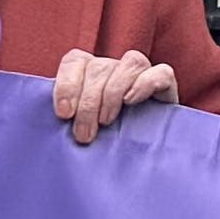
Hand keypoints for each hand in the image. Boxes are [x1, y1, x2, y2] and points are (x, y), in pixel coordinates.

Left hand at [51, 49, 181, 142]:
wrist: (142, 157)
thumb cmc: (103, 142)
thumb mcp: (81, 128)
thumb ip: (68, 119)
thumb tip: (53, 121)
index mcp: (89, 71)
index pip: (75, 61)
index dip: (66, 84)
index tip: (64, 114)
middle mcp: (115, 67)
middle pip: (99, 67)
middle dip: (88, 102)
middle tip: (84, 135)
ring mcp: (142, 72)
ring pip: (130, 63)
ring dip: (114, 93)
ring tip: (106, 122)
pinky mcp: (166, 83)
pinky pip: (161, 72)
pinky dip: (144, 84)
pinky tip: (131, 101)